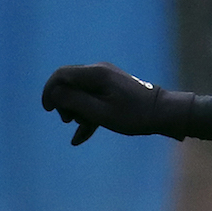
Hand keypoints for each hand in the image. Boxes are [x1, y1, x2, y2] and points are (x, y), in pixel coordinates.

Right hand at [40, 63, 189, 144]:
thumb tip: (54, 94)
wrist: (164, 113)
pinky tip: (78, 138)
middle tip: (68, 121)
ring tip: (79, 126)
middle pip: (69, 84)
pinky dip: (87, 116)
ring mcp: (106, 80)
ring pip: (80, 93)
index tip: (47, 109)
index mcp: (96, 74)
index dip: (50, 91)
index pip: (61, 75)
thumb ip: (75, 102)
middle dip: (65, 103)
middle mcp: (99, 72)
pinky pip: (93, 100)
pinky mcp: (112, 90)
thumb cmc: (134, 115)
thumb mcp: (101, 113)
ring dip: (76, 111)